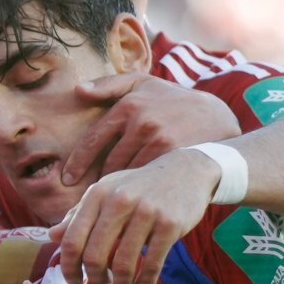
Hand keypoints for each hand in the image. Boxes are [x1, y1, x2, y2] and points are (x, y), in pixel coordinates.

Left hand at [50, 148, 220, 283]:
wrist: (185, 170)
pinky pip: (152, 265)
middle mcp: (118, 201)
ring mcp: (146, 212)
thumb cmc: (137, 187)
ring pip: (124, 264)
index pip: (73, 240)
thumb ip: (77, 215)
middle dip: (95, 279)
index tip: (74, 283)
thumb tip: (51, 237)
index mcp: (96, 195)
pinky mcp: (170, 224)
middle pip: (95, 255)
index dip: (69, 268)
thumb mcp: (104, 193)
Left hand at [61, 73, 241, 184]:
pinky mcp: (175, 156)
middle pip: (110, 161)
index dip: (77, 163)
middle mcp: (143, 121)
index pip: (93, 139)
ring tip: (113, 198)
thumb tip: (78, 90)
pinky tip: (134, 196)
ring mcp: (160, 139)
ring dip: (119, 186)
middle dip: (100, 179)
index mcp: (129, 105)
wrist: (217, 118)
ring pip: (128, 172)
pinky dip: (137, 189)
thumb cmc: (172, 101)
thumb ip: (110, 85)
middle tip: (92, 194)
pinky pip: (146, 178)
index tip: (67, 179)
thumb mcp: (143, 84)